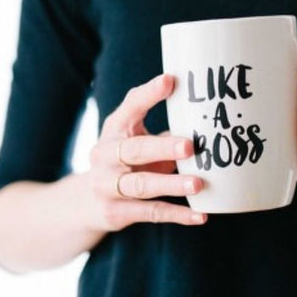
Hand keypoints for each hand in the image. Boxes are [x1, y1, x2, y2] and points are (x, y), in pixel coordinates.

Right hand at [85, 73, 206, 230]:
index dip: (149, 94)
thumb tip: (209, 119)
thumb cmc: (126, 160)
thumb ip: (164, 130)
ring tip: (199, 184)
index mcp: (115, 129)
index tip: (170, 81)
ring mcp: (107, 186)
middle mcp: (106, 155)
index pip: (130, 108)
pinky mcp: (116, 212)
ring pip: (142, 185)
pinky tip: (200, 215)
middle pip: (135, 150)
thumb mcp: (136, 138)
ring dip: (172, 184)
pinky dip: (177, 215)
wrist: (87, 202)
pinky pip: (151, 213)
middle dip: (163, 148)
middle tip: (190, 146)